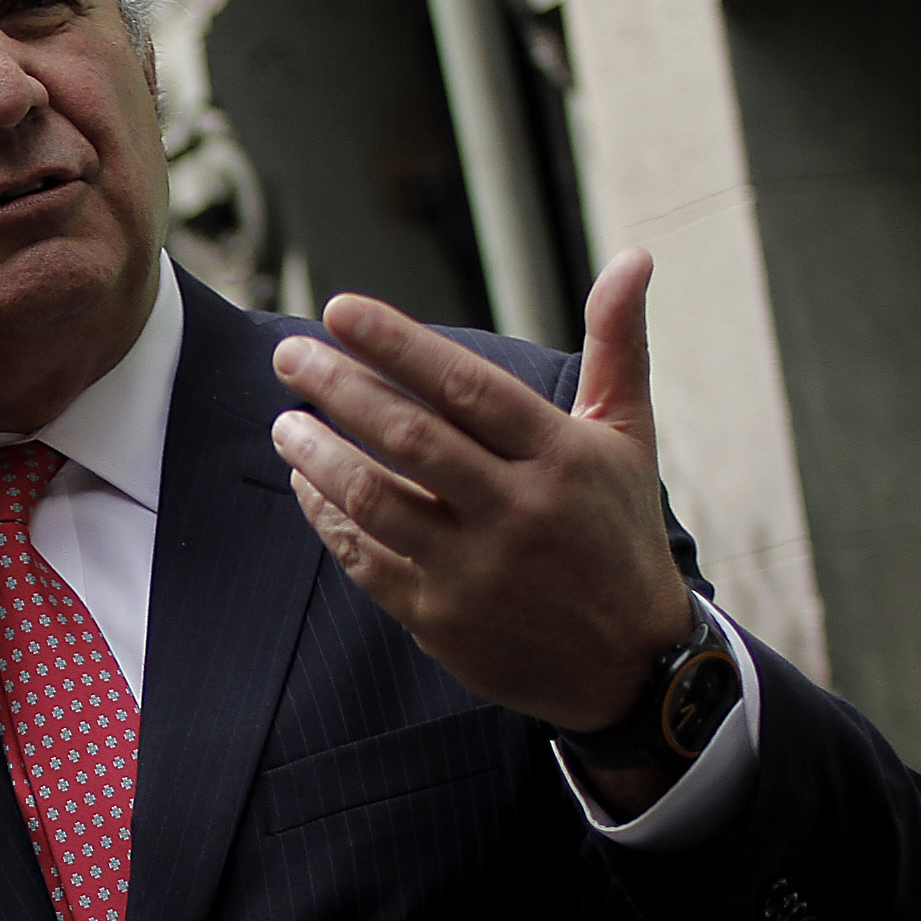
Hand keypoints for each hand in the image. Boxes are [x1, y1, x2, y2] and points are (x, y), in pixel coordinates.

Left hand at [269, 249, 695, 739]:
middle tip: (287, 355)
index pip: (466, 387)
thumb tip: (634, 256)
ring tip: (286, 419)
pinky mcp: (440, 618)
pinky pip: (364, 558)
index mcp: (561, 459)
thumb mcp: (629, 436)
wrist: (629, 664)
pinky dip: (326, 516)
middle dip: (338, 388)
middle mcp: (518, 512)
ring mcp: (476, 569)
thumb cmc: (617, 530)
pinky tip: (305, 482)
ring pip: (374, 499)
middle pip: (409, 438)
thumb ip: (617, 345)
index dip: (397, 344)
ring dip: (317, 454)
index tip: (337, 309)